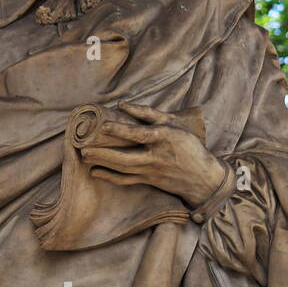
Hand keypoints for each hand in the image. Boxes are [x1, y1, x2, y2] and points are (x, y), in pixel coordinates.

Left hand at [79, 103, 225, 206]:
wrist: (203, 178)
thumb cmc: (189, 146)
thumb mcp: (174, 124)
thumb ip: (149, 114)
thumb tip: (123, 105)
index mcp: (164, 138)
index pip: (139, 134)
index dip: (121, 129)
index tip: (103, 126)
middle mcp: (156, 156)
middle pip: (126, 157)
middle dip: (104, 154)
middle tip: (84, 148)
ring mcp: (152, 171)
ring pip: (123, 169)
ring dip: (103, 163)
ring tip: (86, 156)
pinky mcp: (149, 181)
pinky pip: (126, 180)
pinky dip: (110, 177)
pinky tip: (96, 172)